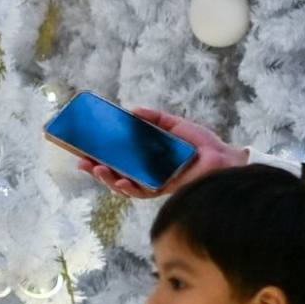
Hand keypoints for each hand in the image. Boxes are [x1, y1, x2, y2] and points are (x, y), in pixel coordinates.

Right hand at [78, 105, 249, 200]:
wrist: (222, 157)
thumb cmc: (202, 144)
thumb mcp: (174, 125)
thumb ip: (154, 118)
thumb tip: (132, 111)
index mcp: (148, 158)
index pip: (119, 160)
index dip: (101, 157)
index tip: (84, 151)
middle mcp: (148, 173)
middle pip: (116, 175)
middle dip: (97, 170)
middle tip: (82, 163)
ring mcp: (154, 183)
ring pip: (124, 187)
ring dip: (108, 180)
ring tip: (97, 170)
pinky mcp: (164, 191)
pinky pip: (142, 192)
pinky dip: (129, 187)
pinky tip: (119, 181)